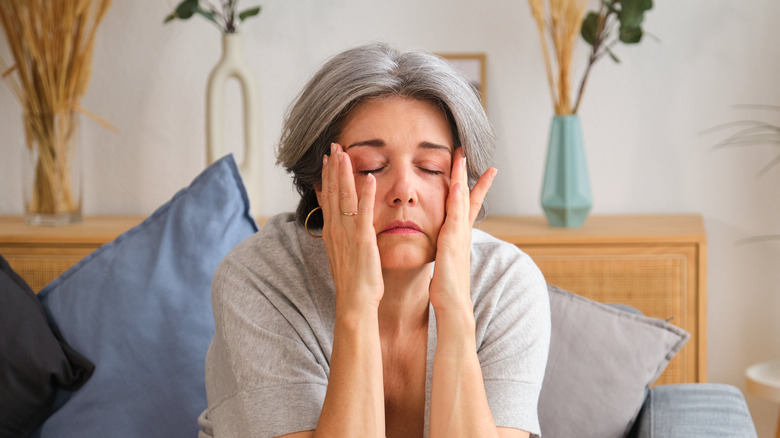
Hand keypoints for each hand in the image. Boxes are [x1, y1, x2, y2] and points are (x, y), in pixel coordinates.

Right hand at [319, 143, 383, 311]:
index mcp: (332, 233)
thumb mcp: (343, 255)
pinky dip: (366, 195)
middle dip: (333, 168)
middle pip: (332, 192)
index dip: (327, 177)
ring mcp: (348, 234)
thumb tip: (342, 228)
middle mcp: (336, 230)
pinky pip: (364, 213)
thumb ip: (343, 238)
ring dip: (343, 174)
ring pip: (344, 198)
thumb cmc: (354, 282)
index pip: (327, 198)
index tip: (328, 159)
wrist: (354, 303)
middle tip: (333, 146)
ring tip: (344, 153)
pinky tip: (368, 177)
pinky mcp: (363, 241)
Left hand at [429, 147, 496, 318]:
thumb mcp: (444, 264)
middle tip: (465, 153)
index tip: (470, 171)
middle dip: (465, 175)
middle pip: (465, 197)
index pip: (464, 207)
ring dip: (461, 178)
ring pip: (461, 201)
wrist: (454, 307)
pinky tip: (456, 185)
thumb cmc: (446, 289)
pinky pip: (456, 216)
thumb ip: (444, 251)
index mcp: (457, 237)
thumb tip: (441, 247)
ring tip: (460, 158)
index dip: (467, 188)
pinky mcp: (453, 243)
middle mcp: (461, 233)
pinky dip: (458, 200)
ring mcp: (459, 236)